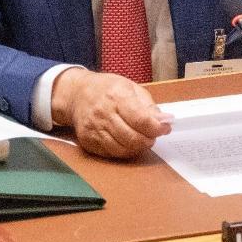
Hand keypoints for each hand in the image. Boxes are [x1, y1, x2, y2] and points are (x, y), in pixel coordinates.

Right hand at [52, 68, 169, 158]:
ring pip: (122, 149)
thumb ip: (148, 106)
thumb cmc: (107, 89)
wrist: (76, 94)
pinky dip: (123, 151)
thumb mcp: (131, 88)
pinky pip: (111, 153)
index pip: (140, 119)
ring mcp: (94, 129)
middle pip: (132, 138)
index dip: (156, 128)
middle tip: (152, 136)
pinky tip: (126, 142)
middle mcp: (103, 113)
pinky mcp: (88, 141)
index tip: (164, 128)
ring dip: (137, 148)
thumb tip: (165, 121)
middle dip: (148, 140)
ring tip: (140, 139)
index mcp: (116, 96)